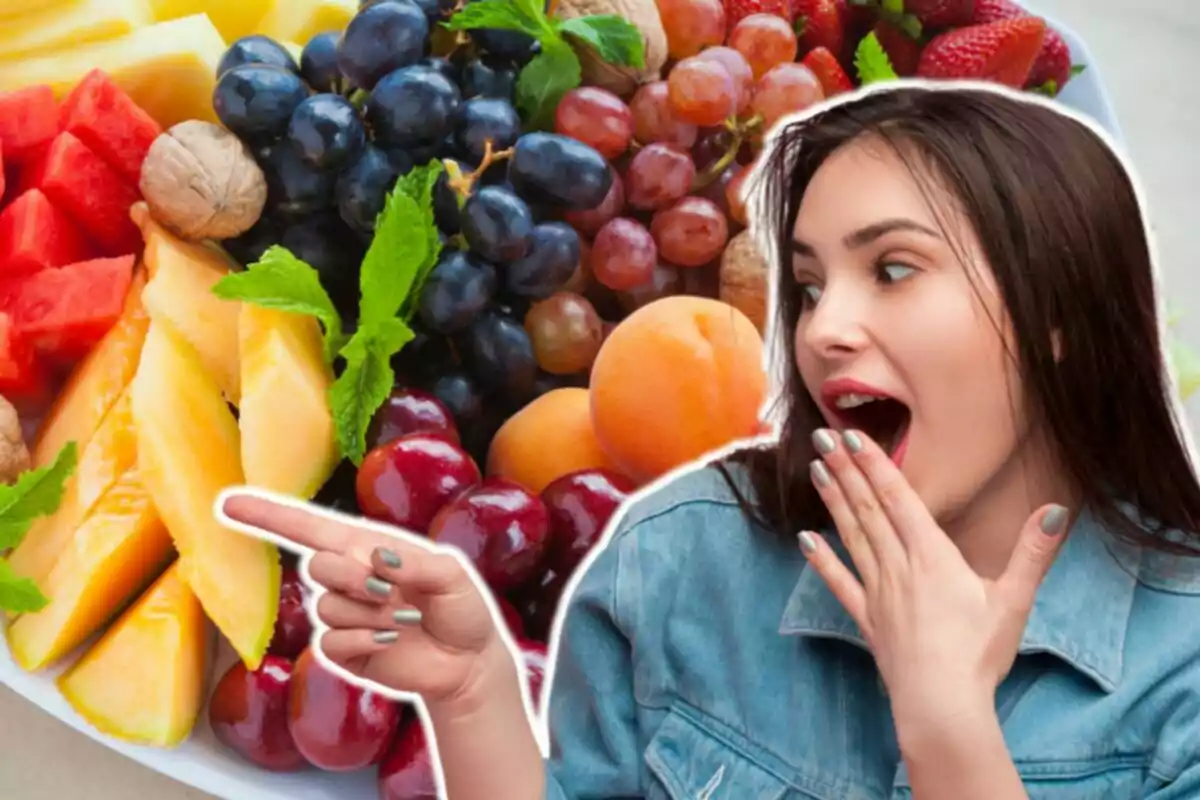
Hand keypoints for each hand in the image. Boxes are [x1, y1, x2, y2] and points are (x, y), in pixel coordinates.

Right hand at [218, 488, 512, 711]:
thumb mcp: (451, 574)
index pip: (309, 528)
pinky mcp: (342, 651)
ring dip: (371, 613)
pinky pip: (332, 641)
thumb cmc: (461, 607)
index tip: (227, 504)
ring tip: (404, 619)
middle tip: (390, 589)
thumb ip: (416, 562)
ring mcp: (342, 615)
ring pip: (328, 607)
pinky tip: (391, 641)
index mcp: (367, 548)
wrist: (466, 660)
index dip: (268, 516)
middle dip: (353, 577)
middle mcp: (348, 578)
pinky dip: (365, 640)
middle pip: (318, 566)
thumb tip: (375, 557)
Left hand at [798, 428, 1069, 746]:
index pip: (899, 499)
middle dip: (846, 471)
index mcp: (933, 556)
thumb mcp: (1014, 600)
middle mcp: (899, 567)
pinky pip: (840, 584)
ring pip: (852, 537)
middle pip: (869, 510)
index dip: (875, 465)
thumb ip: (1032, 553)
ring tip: (815, 470)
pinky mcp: (869, 620)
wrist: (941, 705)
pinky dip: (822, 561)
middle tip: (821, 436)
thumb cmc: (979, 654)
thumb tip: (1056, 510)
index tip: (852, 436)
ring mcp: (879, 593)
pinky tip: (805, 541)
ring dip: (834, 502)